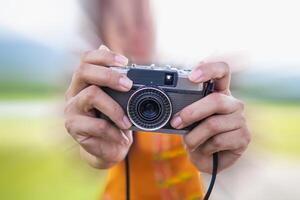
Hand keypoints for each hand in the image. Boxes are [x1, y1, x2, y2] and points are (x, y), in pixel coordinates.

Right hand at [64, 45, 132, 168]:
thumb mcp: (121, 101)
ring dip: (115, 108)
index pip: (86, 59)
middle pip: (83, 71)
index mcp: (85, 82)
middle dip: (109, 75)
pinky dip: (114, 131)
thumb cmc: (115, 121)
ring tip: (127, 121)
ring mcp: (71, 109)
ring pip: (91, 95)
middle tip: (128, 85)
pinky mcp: (73, 127)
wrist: (110, 148)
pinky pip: (96, 124)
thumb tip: (120, 60)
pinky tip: (121, 136)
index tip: (125, 62)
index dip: (104, 56)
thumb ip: (118, 83)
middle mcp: (74, 92)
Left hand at [170, 62, 250, 172]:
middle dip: (192, 112)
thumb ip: (183, 110)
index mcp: (219, 92)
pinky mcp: (244, 137)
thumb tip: (169, 110)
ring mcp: (240, 119)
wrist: (208, 159)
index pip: (222, 71)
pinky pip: (218, 141)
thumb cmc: (197, 134)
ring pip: (213, 124)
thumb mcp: (187, 120)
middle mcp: (232, 103)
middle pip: (216, 100)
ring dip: (194, 137)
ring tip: (190, 143)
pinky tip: (205, 150)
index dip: (209, 69)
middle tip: (176, 123)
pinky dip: (205, 148)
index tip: (192, 77)